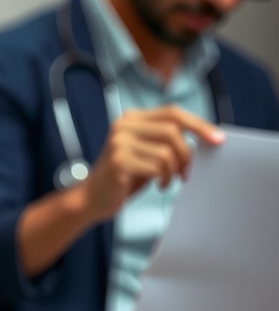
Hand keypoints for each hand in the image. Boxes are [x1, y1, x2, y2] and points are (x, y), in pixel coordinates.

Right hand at [77, 106, 223, 222]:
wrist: (92, 197)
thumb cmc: (126, 175)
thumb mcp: (147, 151)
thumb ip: (166, 140)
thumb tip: (205, 138)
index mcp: (132, 118)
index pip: (173, 113)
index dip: (199, 125)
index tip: (218, 140)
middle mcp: (123, 126)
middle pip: (173, 132)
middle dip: (187, 155)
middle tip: (186, 173)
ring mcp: (119, 143)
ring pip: (167, 152)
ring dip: (174, 171)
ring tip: (168, 180)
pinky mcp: (119, 162)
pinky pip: (157, 168)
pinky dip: (164, 179)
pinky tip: (158, 185)